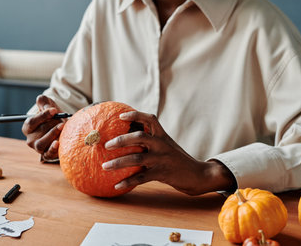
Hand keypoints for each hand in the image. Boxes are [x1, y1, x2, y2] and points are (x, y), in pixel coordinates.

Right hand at [22, 95, 65, 160]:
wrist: (65, 129)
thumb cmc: (55, 118)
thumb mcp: (49, 107)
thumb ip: (44, 102)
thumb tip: (41, 100)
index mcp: (28, 127)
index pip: (31, 122)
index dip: (43, 115)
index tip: (54, 110)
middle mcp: (30, 139)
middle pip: (39, 131)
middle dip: (52, 123)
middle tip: (62, 119)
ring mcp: (38, 148)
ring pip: (41, 143)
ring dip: (52, 134)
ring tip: (62, 126)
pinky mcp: (47, 155)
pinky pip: (48, 154)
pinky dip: (52, 149)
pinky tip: (58, 142)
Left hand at [101, 111, 235, 194]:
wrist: (196, 175)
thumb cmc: (177, 160)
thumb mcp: (167, 146)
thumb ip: (152, 141)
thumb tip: (128, 140)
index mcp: (163, 135)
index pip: (150, 119)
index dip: (135, 115)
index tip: (120, 116)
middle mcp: (162, 144)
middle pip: (139, 137)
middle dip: (121, 140)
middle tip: (107, 145)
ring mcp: (161, 159)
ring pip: (136, 159)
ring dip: (118, 162)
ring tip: (104, 166)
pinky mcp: (162, 173)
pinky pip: (141, 177)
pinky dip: (127, 181)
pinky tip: (117, 185)